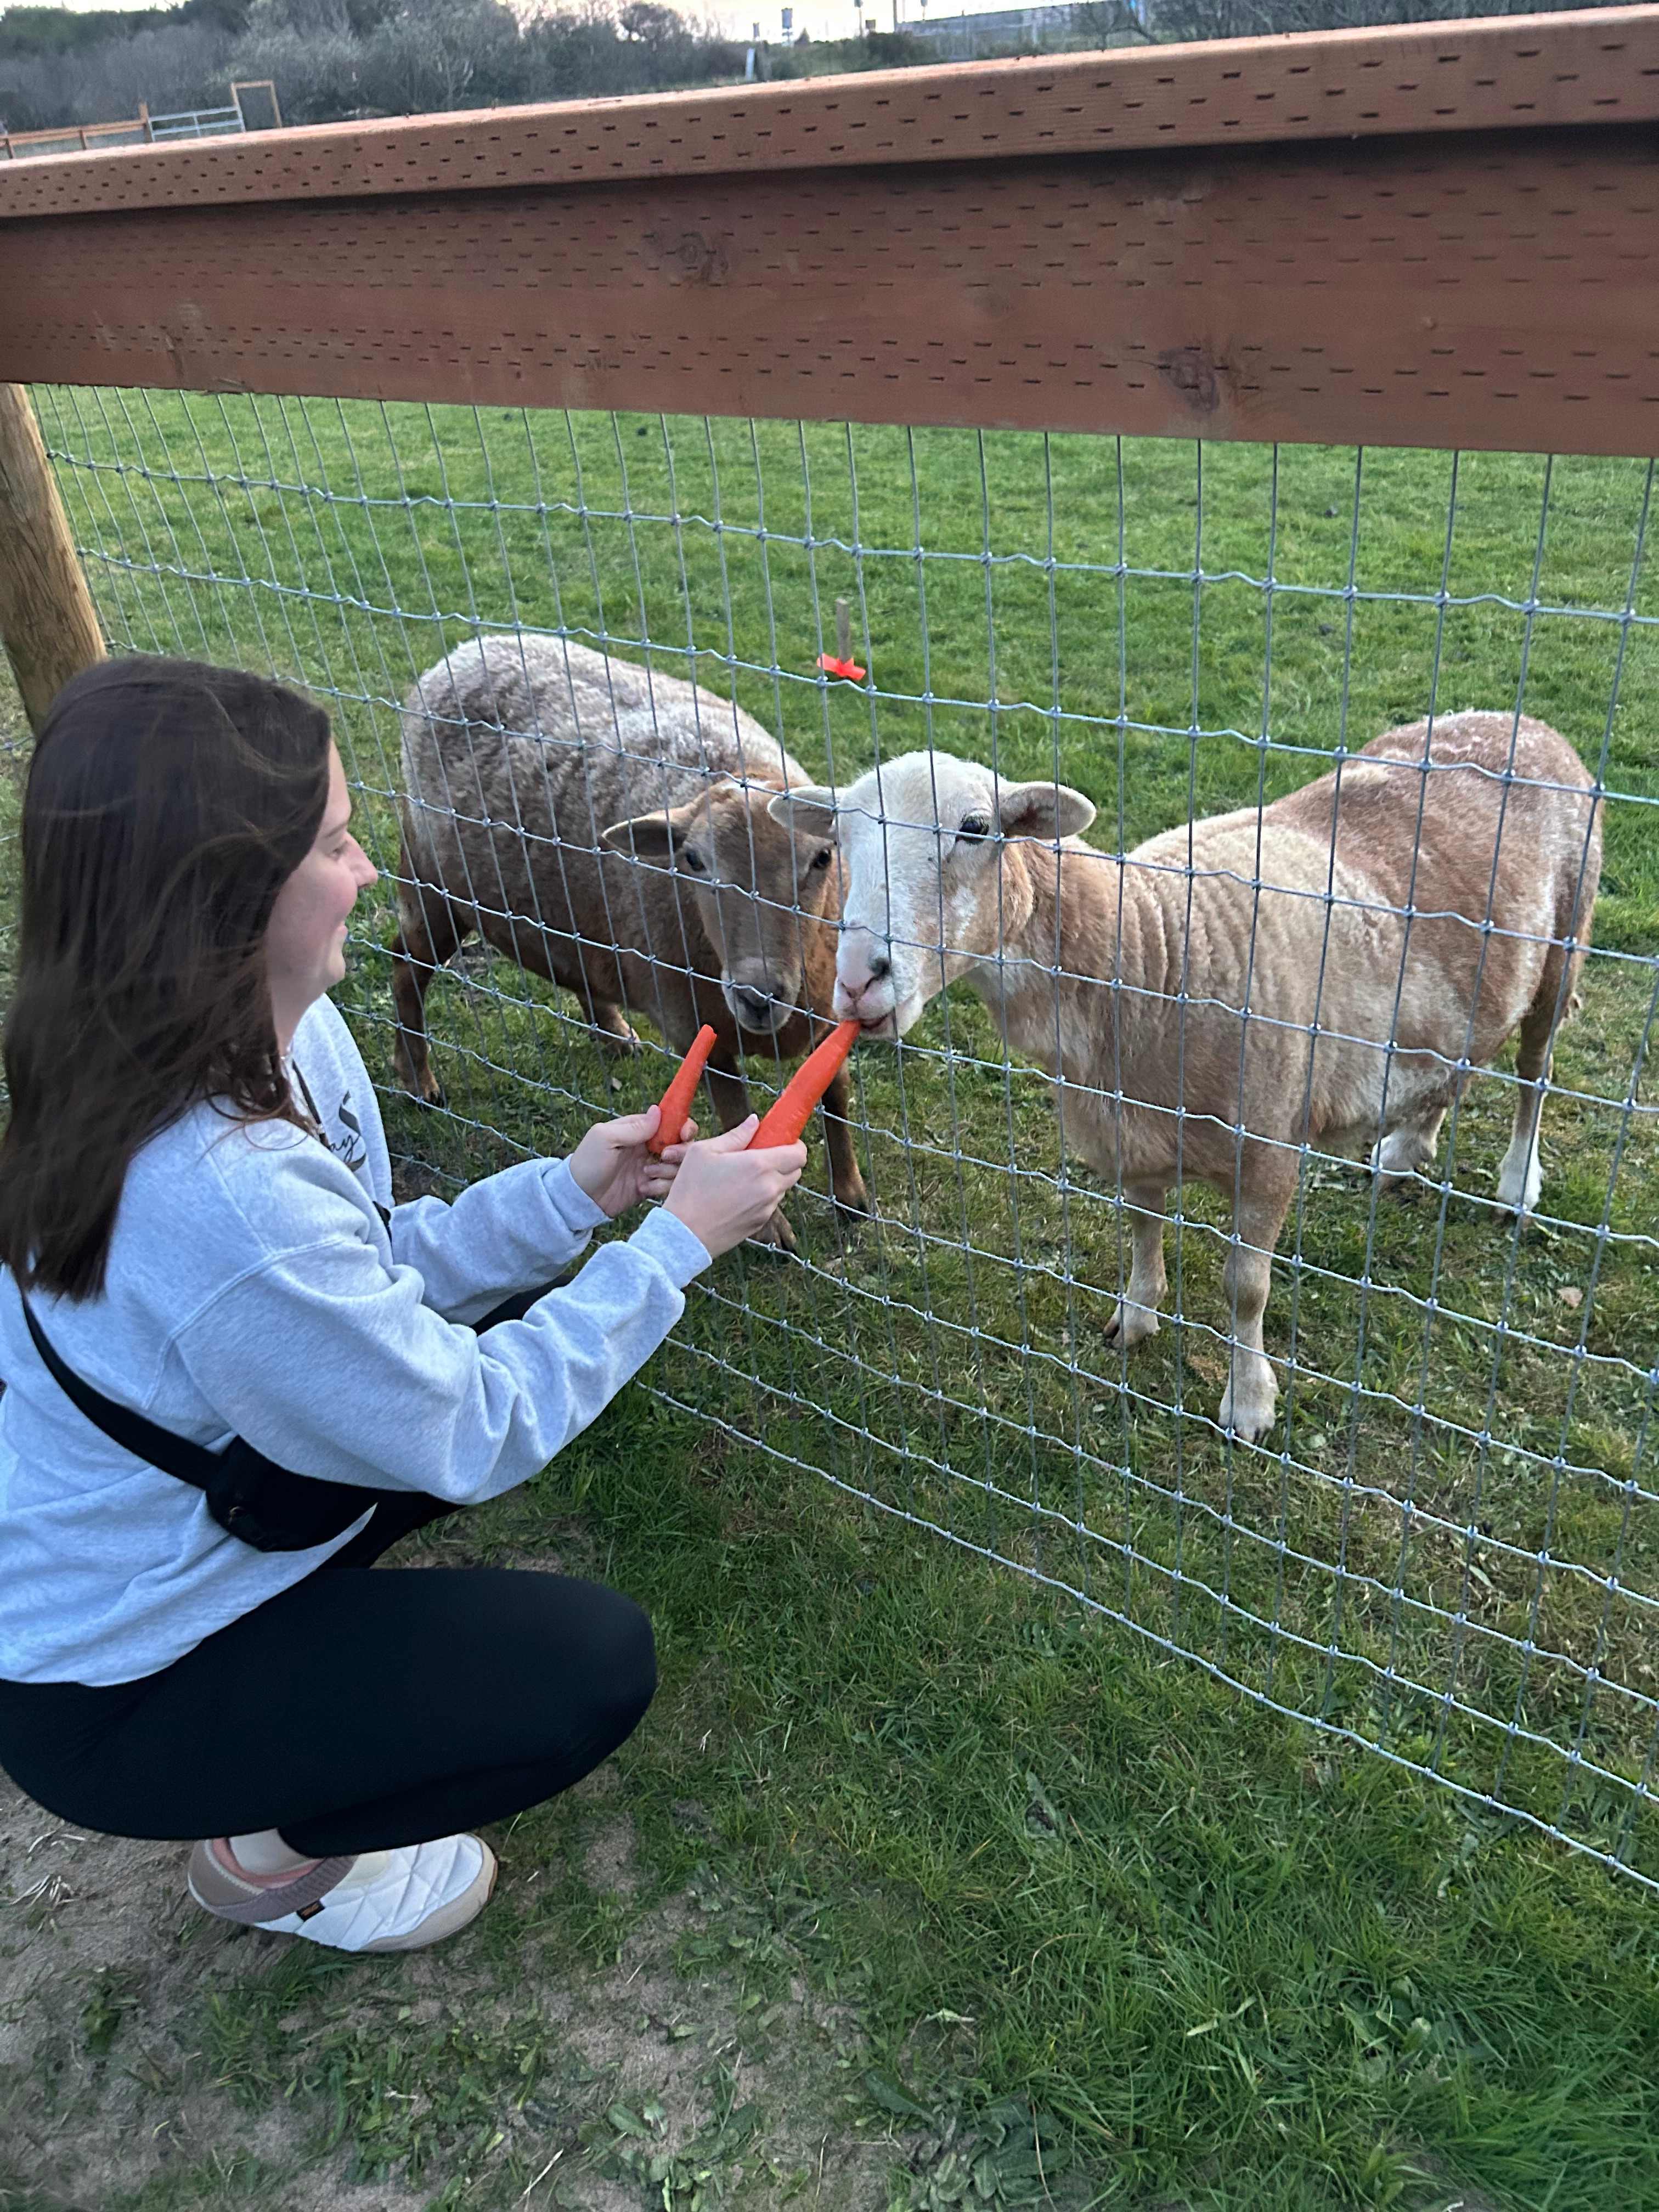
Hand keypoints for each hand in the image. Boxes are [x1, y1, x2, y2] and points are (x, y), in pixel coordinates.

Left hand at [567, 1106, 695, 1219]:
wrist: (579, 1198)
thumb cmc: (587, 1163)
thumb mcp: (605, 1138)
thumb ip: (633, 1127)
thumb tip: (657, 1111)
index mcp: (638, 1130)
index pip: (669, 1122)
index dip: (682, 1127)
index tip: (683, 1134)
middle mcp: (647, 1147)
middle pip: (681, 1145)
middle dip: (679, 1151)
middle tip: (664, 1157)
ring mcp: (650, 1167)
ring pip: (678, 1166)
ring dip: (668, 1170)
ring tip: (647, 1175)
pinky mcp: (650, 1186)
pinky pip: (669, 1185)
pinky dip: (661, 1187)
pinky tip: (643, 1189)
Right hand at [664, 1116, 806, 1257]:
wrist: (685, 1233)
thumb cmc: (690, 1189)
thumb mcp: (704, 1151)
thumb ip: (736, 1135)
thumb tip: (754, 1121)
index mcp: (759, 1165)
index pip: (799, 1154)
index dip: (795, 1145)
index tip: (782, 1141)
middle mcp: (769, 1188)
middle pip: (795, 1171)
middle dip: (784, 1161)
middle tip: (761, 1156)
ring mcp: (767, 1208)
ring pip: (782, 1188)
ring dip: (771, 1179)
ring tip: (742, 1178)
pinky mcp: (760, 1223)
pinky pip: (769, 1204)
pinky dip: (761, 1197)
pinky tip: (736, 1196)